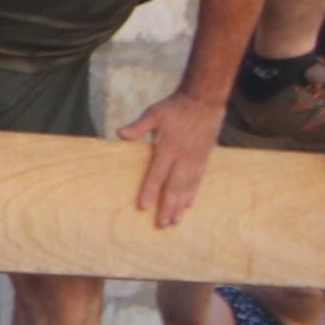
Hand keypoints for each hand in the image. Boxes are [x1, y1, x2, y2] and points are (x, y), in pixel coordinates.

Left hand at [118, 87, 223, 227]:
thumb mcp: (154, 113)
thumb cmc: (174, 107)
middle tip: (162, 224)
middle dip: (168, 206)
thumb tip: (120, 133)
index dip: (149, 190)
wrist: (203, 100)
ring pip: (188, 186)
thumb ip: (138, 126)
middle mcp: (183, 157)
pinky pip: (199, 179)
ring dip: (181, 205)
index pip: (157, 174)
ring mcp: (195, 159)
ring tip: (176, 221)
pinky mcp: (204, 157)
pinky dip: (194, 192)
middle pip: (174, 186)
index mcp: (168, 148)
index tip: (143, 206)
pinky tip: (190, 204)